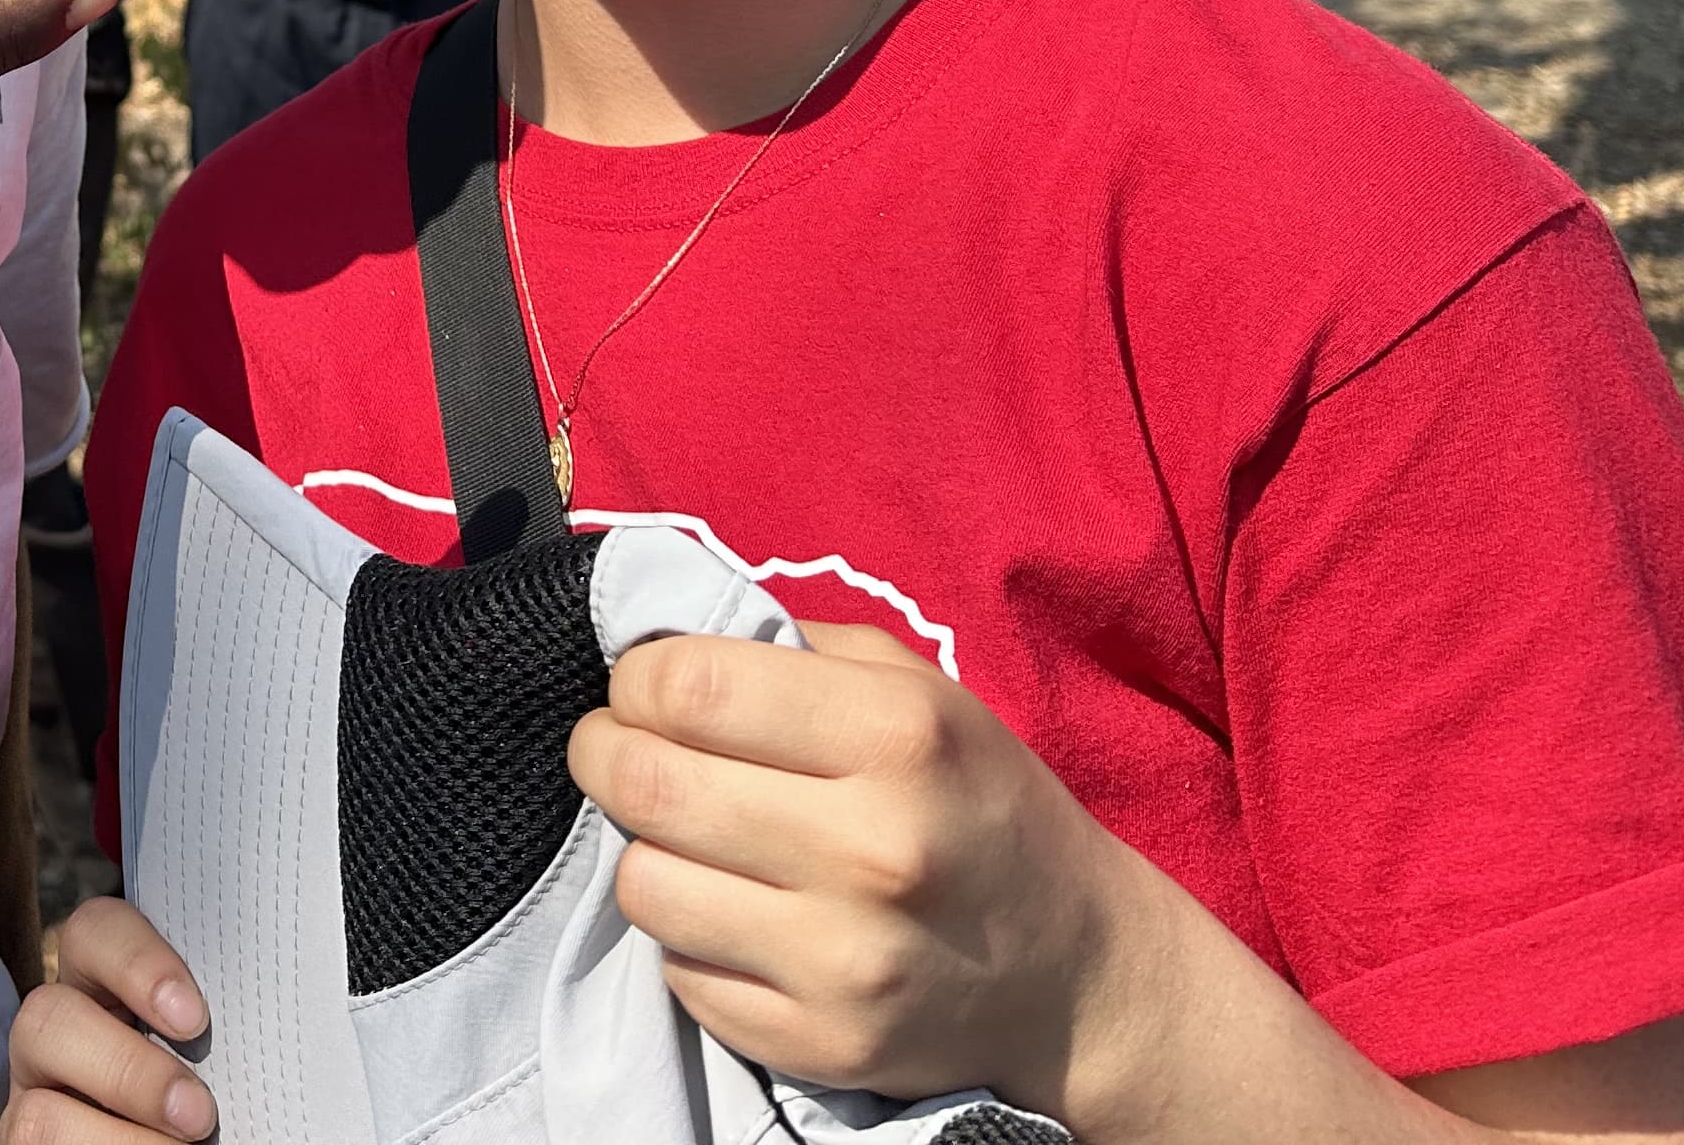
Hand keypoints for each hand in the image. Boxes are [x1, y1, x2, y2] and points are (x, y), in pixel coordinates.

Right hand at [2, 898, 213, 1141]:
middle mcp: (56, 1036)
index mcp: (103, 988)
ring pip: (35, 1113)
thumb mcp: (210, 1054)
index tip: (194, 1019)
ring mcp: (32, 1101)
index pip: (95, 933)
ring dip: (115, 1142)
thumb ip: (217, 1038)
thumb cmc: (210, 1096)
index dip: (137, 964)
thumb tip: (251, 1043)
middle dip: (128, 1072)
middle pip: (49, 1017)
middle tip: (199, 1114)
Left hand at [565, 622, 1137, 1112]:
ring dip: (645, 849)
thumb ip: (792, 649)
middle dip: (605, 752)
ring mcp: (847, 960)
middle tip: (620, 749)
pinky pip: (680, 975)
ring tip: (689, 837)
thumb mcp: (917, 690)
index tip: (644, 687)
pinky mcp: (823, 1044)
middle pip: (647, 782)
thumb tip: (658, 638)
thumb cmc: (976, 802)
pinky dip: (688, 939)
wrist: (1078, 975)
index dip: (637, 678)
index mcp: (898, 735)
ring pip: (644, 885)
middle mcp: (874, 849)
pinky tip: (738, 914)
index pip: (687, 686)